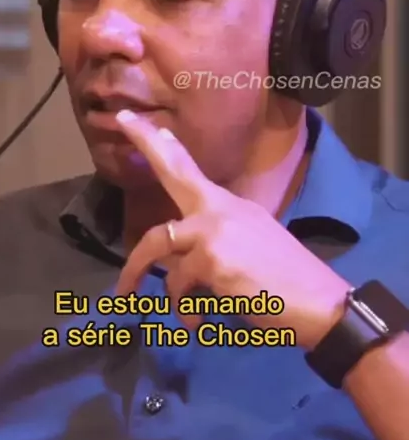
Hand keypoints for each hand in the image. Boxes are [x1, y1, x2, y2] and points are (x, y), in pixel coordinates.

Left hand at [115, 111, 350, 349]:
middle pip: (174, 174)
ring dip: (137, 272)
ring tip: (127, 294)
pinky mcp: (212, 260)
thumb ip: (215, 238)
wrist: (319, 303)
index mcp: (229, 205)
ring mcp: (215, 232)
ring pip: (158, 245)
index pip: (190, 168)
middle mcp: (220, 210)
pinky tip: (198, 322)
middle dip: (147, 145)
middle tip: (121, 117)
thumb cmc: (287, 280)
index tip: (137, 120)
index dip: (162, 145)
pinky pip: (177, 284)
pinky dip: (182, 308)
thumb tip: (181, 253)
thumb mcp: (251, 244)